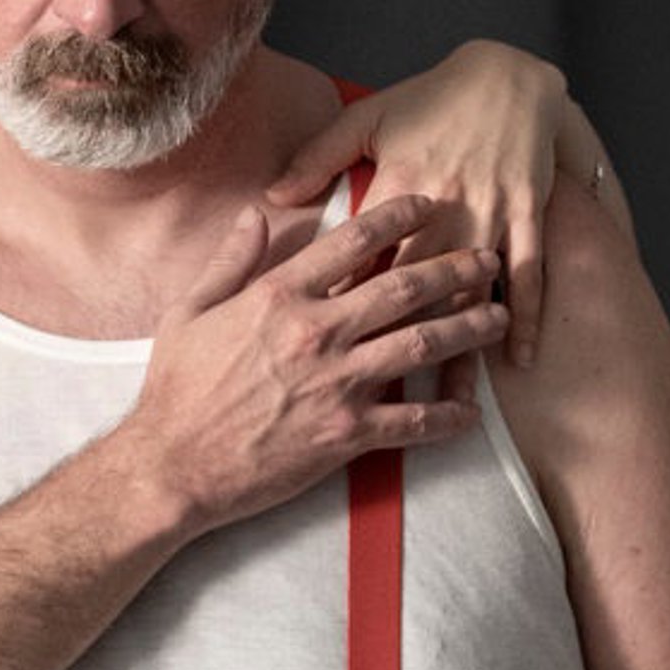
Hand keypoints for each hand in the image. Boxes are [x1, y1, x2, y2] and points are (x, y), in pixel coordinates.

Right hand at [121, 194, 507, 538]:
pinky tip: (470, 410)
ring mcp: (336, 384)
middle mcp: (317, 332)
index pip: (354, 241)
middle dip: (455, 268)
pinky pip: (411, 421)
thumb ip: (230, 260)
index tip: (431, 204)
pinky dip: (446, 416)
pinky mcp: (346, 433)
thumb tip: (257, 214)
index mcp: (280, 296)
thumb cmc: (175, 390)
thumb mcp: (188, 312)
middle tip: (487, 258)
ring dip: (467, 328)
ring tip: (497, 316)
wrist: (172, 466)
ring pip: (421, 345)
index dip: (400, 215)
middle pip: (405, 287)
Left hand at [267, 40, 567, 365]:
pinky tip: (520, 359)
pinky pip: (530, 273)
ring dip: (464, 343)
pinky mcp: (528, 214)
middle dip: (400, 344)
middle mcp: (446, 204)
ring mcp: (492, 211)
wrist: (508, 73)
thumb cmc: (430, 97)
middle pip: (419, 287)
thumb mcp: (365, 118)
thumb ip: (315, 160)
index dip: (345, 306)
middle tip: (380, 398)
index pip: (366, 257)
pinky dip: (527, 315)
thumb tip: (270, 200)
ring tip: (450, 396)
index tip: (322, 353)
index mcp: (396, 184)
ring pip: (474, 289)